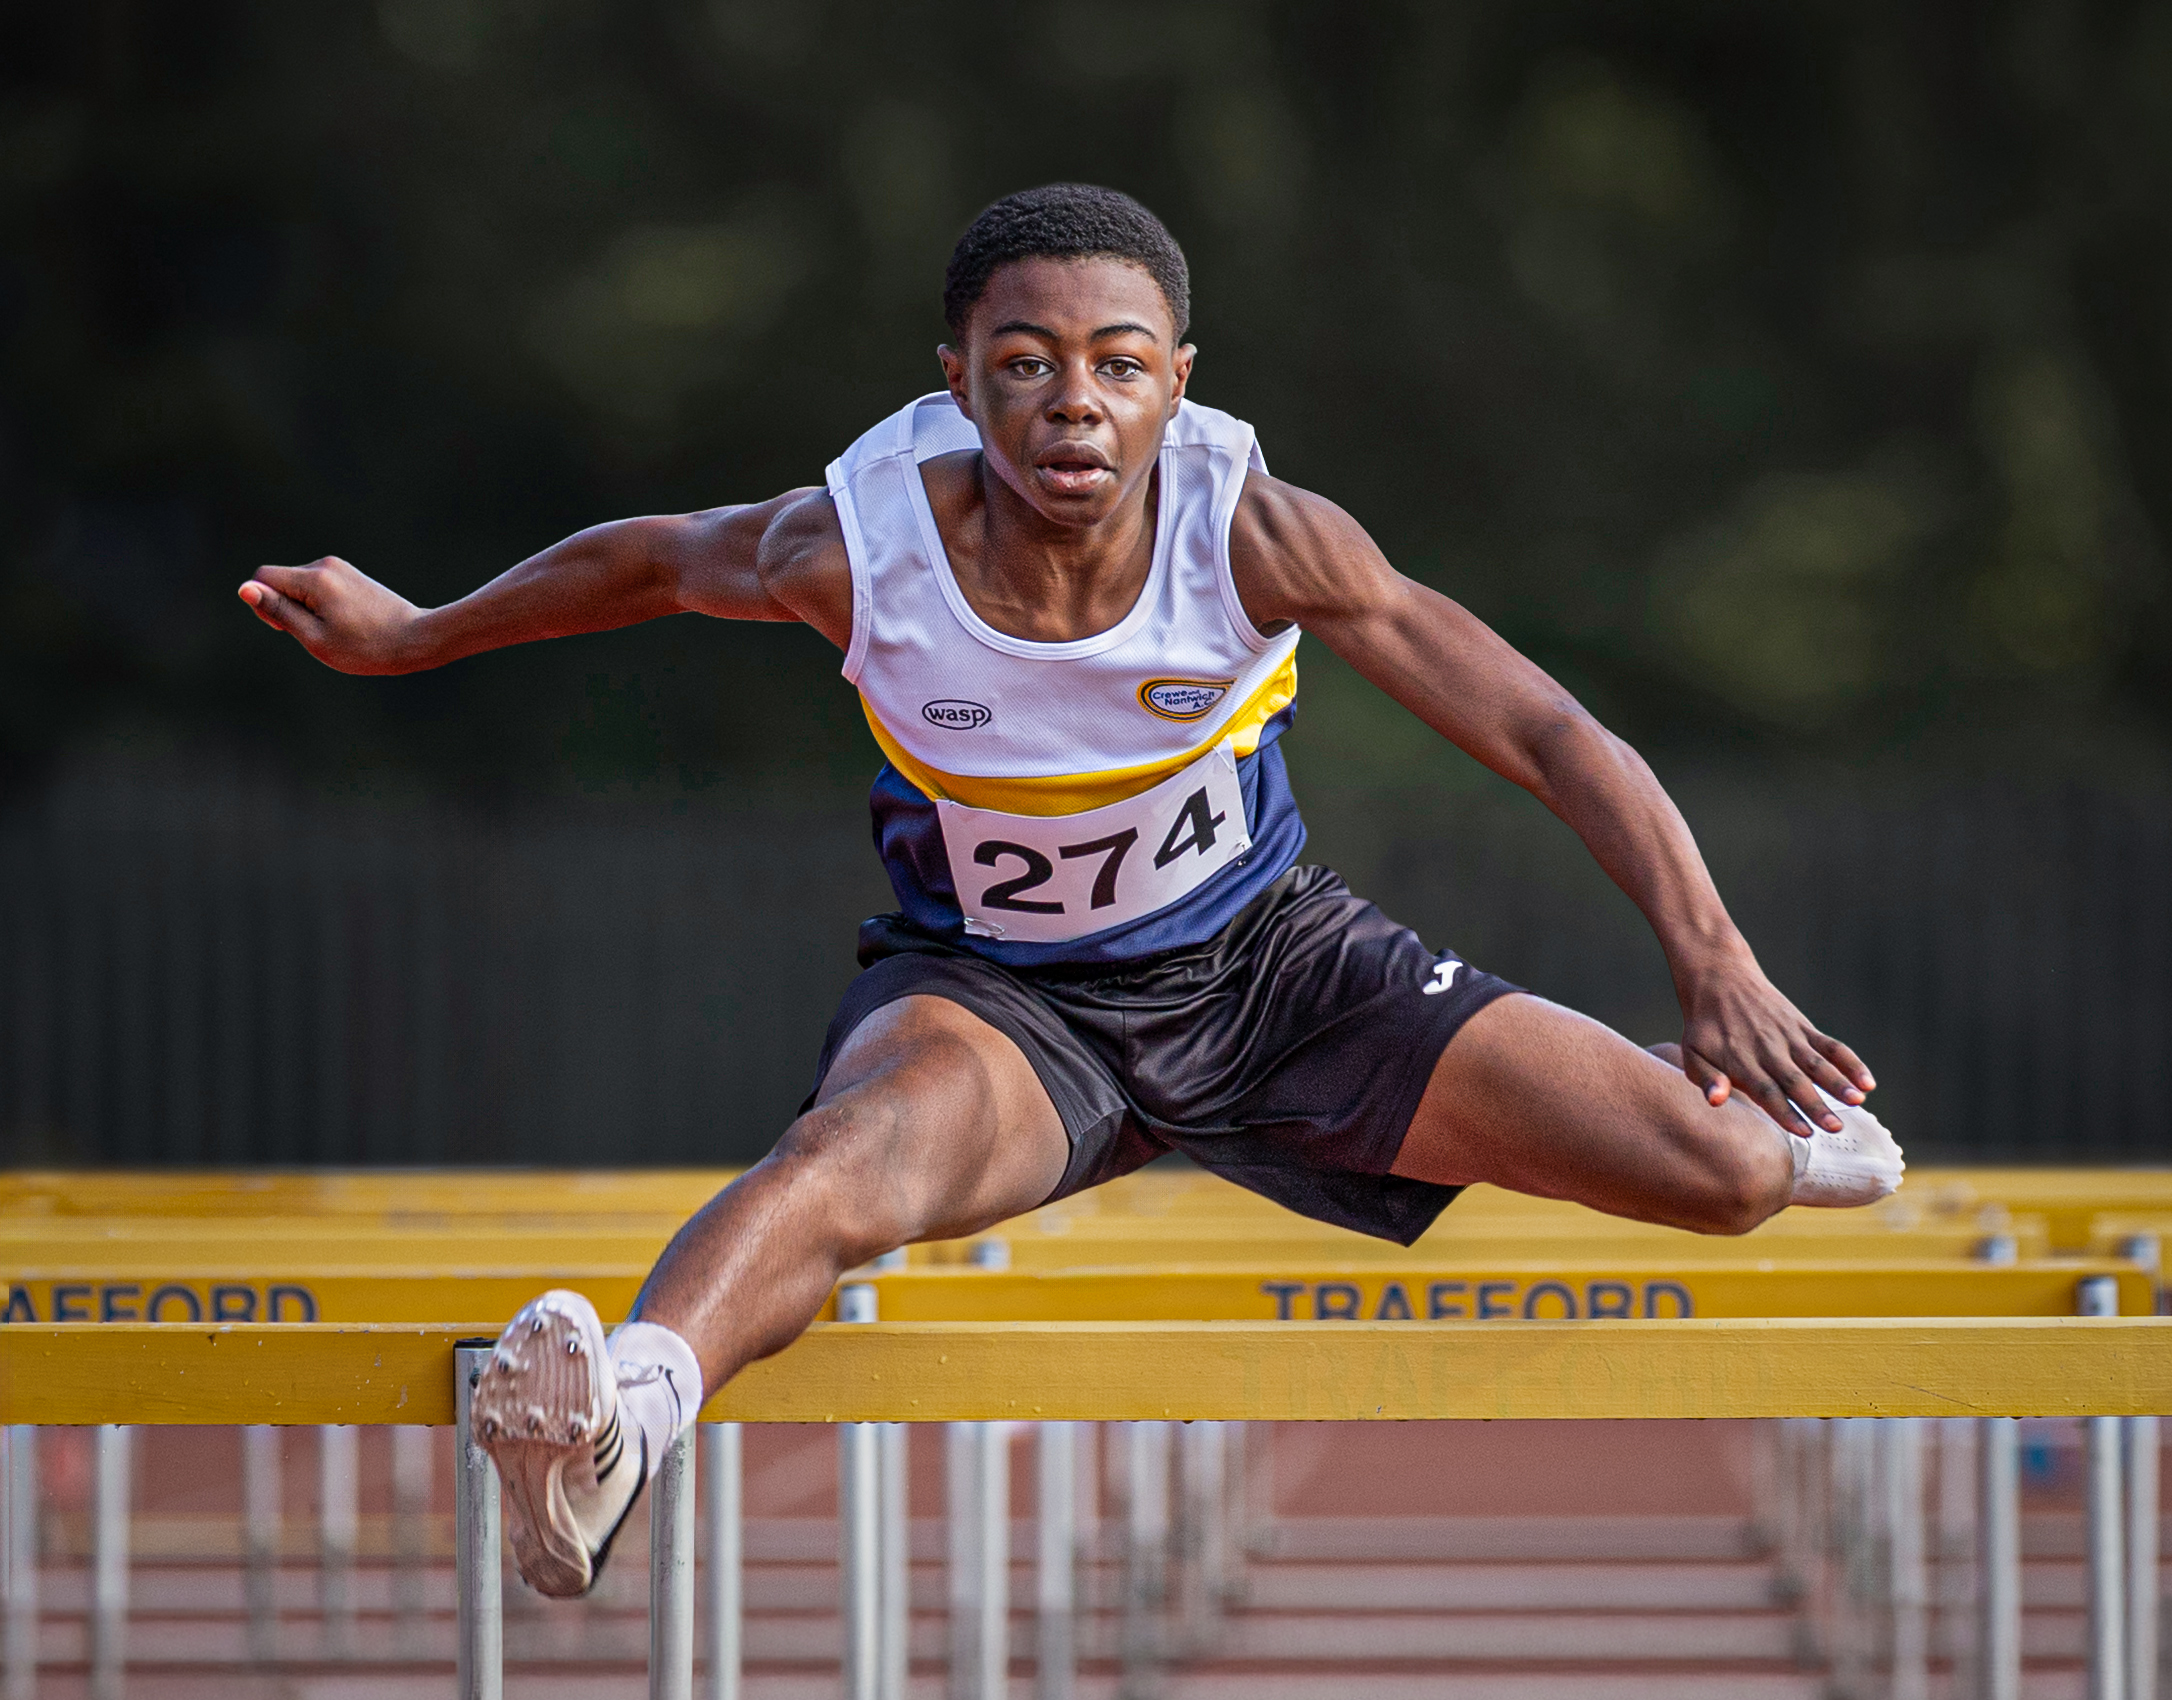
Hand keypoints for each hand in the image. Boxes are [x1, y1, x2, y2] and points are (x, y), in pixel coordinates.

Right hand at [236, 558, 426, 674]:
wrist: (416, 639)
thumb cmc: (365, 647)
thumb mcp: (314, 636)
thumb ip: (277, 611)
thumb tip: (244, 589)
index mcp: (315, 578)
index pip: (263, 577)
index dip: (264, 604)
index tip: (287, 628)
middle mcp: (327, 565)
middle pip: (282, 580)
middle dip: (286, 607)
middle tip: (318, 633)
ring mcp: (341, 568)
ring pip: (300, 585)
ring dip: (306, 608)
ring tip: (337, 629)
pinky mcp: (351, 575)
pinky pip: (319, 587)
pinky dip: (321, 605)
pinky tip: (345, 623)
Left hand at [1673, 958, 1874, 1139]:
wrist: (1720, 978)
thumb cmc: (1704, 1026)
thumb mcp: (1692, 1052)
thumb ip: (1707, 1079)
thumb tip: (1716, 1101)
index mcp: (1741, 1061)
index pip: (1766, 1091)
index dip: (1785, 1112)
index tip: (1803, 1132)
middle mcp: (1768, 1050)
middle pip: (1795, 1081)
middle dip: (1816, 1105)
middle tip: (1835, 1127)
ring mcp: (1789, 1037)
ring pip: (1818, 1063)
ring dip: (1838, 1082)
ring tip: (1858, 1101)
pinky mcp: (1803, 1027)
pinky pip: (1830, 1046)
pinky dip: (1850, 1062)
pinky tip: (1868, 1081)